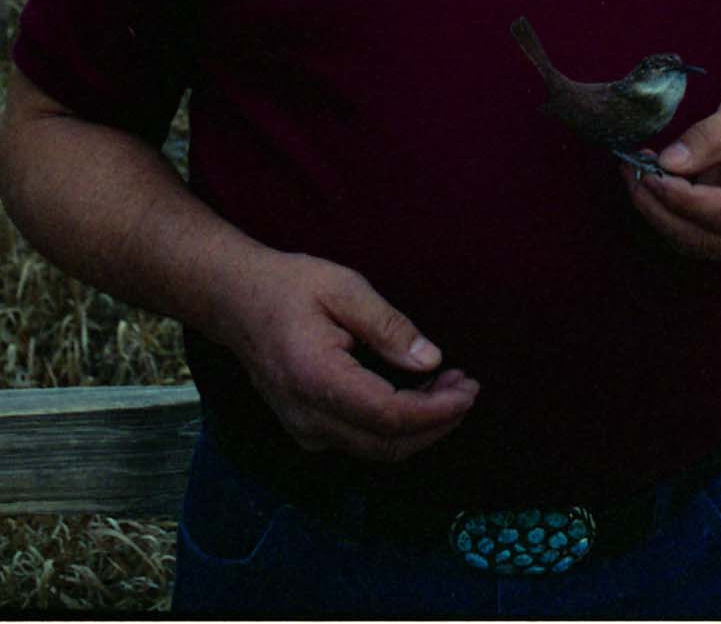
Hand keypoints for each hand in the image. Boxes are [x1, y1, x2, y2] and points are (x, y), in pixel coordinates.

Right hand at [215, 247, 478, 460]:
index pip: (388, 417)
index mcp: (316, 378)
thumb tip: (431, 361)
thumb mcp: (344, 287)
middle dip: (436, 424)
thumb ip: (388, 326)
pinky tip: (417, 396)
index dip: (435, 412)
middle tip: (467, 388)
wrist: (236, 301)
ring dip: (419, 428)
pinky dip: (396, 427)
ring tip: (450, 388)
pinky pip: (359, 440)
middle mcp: (307, 416)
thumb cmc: (290, 286)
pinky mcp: (306, 428)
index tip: (468, 390)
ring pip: (374, 449)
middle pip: (385, 444)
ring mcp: (303, 429)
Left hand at [625, 71, 720, 259]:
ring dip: (662, 215)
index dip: (685, 200)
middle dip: (663, 210)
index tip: (651, 176)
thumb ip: (708, 138)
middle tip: (631, 173)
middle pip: (710, 238)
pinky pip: (701, 236)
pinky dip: (673, 215)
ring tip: (636, 176)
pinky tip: (654, 186)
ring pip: (700, 243)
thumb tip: (667, 165)